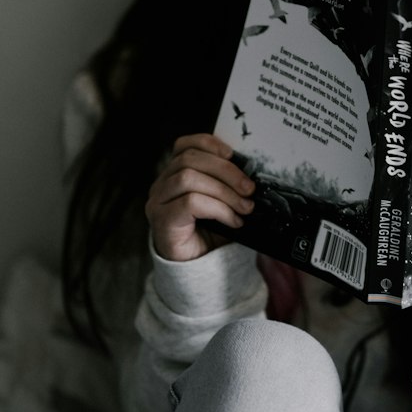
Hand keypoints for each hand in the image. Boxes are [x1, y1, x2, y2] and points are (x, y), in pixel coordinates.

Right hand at [146, 133, 255, 261]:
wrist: (196, 267)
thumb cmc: (210, 232)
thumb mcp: (221, 201)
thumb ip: (228, 183)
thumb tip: (253, 174)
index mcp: (174, 174)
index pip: (184, 145)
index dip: (208, 143)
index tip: (233, 154)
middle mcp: (161, 184)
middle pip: (190, 160)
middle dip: (226, 171)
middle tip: (250, 189)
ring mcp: (158, 201)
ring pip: (189, 178)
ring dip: (224, 192)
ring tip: (244, 208)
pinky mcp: (162, 219)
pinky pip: (190, 202)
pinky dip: (218, 209)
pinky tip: (233, 221)